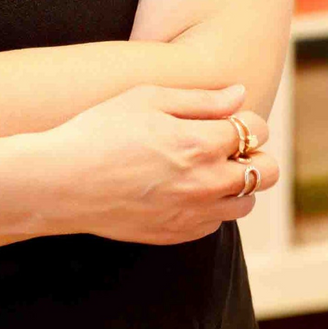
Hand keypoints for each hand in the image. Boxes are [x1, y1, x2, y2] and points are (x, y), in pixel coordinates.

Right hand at [40, 84, 276, 244]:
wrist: (62, 182)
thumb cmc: (99, 130)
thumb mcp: (146, 98)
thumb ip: (200, 99)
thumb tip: (240, 94)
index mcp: (201, 142)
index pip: (256, 130)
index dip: (247, 119)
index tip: (228, 117)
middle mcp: (206, 182)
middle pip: (265, 172)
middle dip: (255, 154)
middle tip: (227, 144)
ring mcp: (194, 213)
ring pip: (246, 203)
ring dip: (236, 183)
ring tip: (205, 167)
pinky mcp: (178, 233)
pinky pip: (216, 222)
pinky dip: (211, 206)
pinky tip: (183, 189)